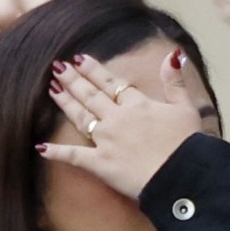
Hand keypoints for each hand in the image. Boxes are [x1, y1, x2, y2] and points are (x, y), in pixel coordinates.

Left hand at [41, 52, 205, 197]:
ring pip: (80, 117)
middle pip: (91, 96)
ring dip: (65, 103)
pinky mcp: (100, 163)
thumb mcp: (188, 109)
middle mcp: (117, 118)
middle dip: (73, 80)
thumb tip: (172, 55)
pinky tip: (41, 147)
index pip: (112, 84)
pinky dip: (56, 152)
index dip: (95, 71)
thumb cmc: (189, 145)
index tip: (80, 59)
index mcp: (138, 106)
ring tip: (52, 89)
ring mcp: (106, 140)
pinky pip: (74, 156)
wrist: (182, 175)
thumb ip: (175, 83)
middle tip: (57, 67)